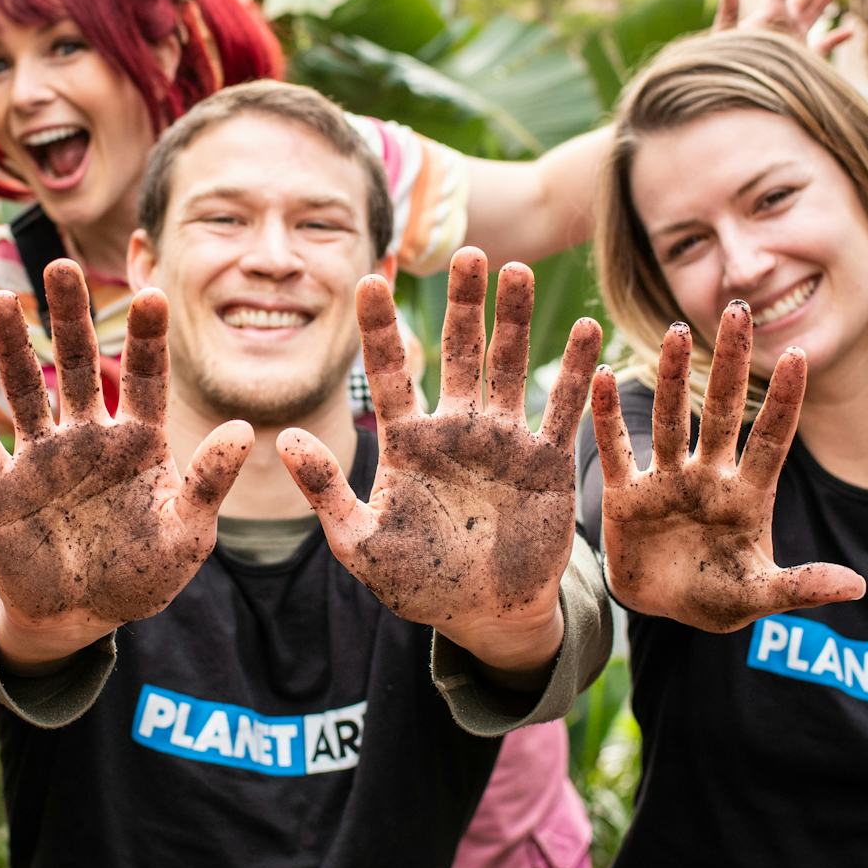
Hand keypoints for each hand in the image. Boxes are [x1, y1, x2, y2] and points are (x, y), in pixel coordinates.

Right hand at [0, 259, 252, 670]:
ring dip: (11, 347)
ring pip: (24, 391)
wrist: (79, 614)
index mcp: (140, 441)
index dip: (149, 338)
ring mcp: (42, 457)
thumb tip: (248, 431)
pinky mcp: (3, 490)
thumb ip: (209, 483)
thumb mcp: (187, 534)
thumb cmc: (141, 572)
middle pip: (78, 365)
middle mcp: (88, 436)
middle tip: (62, 265)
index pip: (147, 378)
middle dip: (69, 317)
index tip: (153, 294)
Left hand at [278, 251, 600, 675]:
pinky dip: (576, 373)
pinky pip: (562, 409)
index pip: (390, 370)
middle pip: (458, 350)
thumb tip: (280, 436)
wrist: (483, 615)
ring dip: (513, 319)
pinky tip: (587, 332)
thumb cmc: (418, 583)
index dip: (380, 328)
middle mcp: (456, 427)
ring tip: (516, 270)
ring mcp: (503, 439)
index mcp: (407, 441)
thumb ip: (325, 491)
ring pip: (509, 365)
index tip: (369, 281)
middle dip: (462, 303)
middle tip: (467, 253)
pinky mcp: (545, 461)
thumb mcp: (361, 543)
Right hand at [588, 302, 866, 633]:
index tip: (797, 354)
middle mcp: (708, 477)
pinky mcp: (626, 494)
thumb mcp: (759, 596)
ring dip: (671, 377)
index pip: (771, 439)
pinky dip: (608, 416)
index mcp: (747, 497)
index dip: (783, 400)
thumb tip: (858, 586)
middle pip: (721, 410)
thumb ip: (801, 587)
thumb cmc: (716, 597)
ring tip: (675, 333)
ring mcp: (667, 481)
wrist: (660, 609)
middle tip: (737, 310)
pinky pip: (616, 449)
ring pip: (671, 419)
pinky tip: (604, 375)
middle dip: (730, 363)